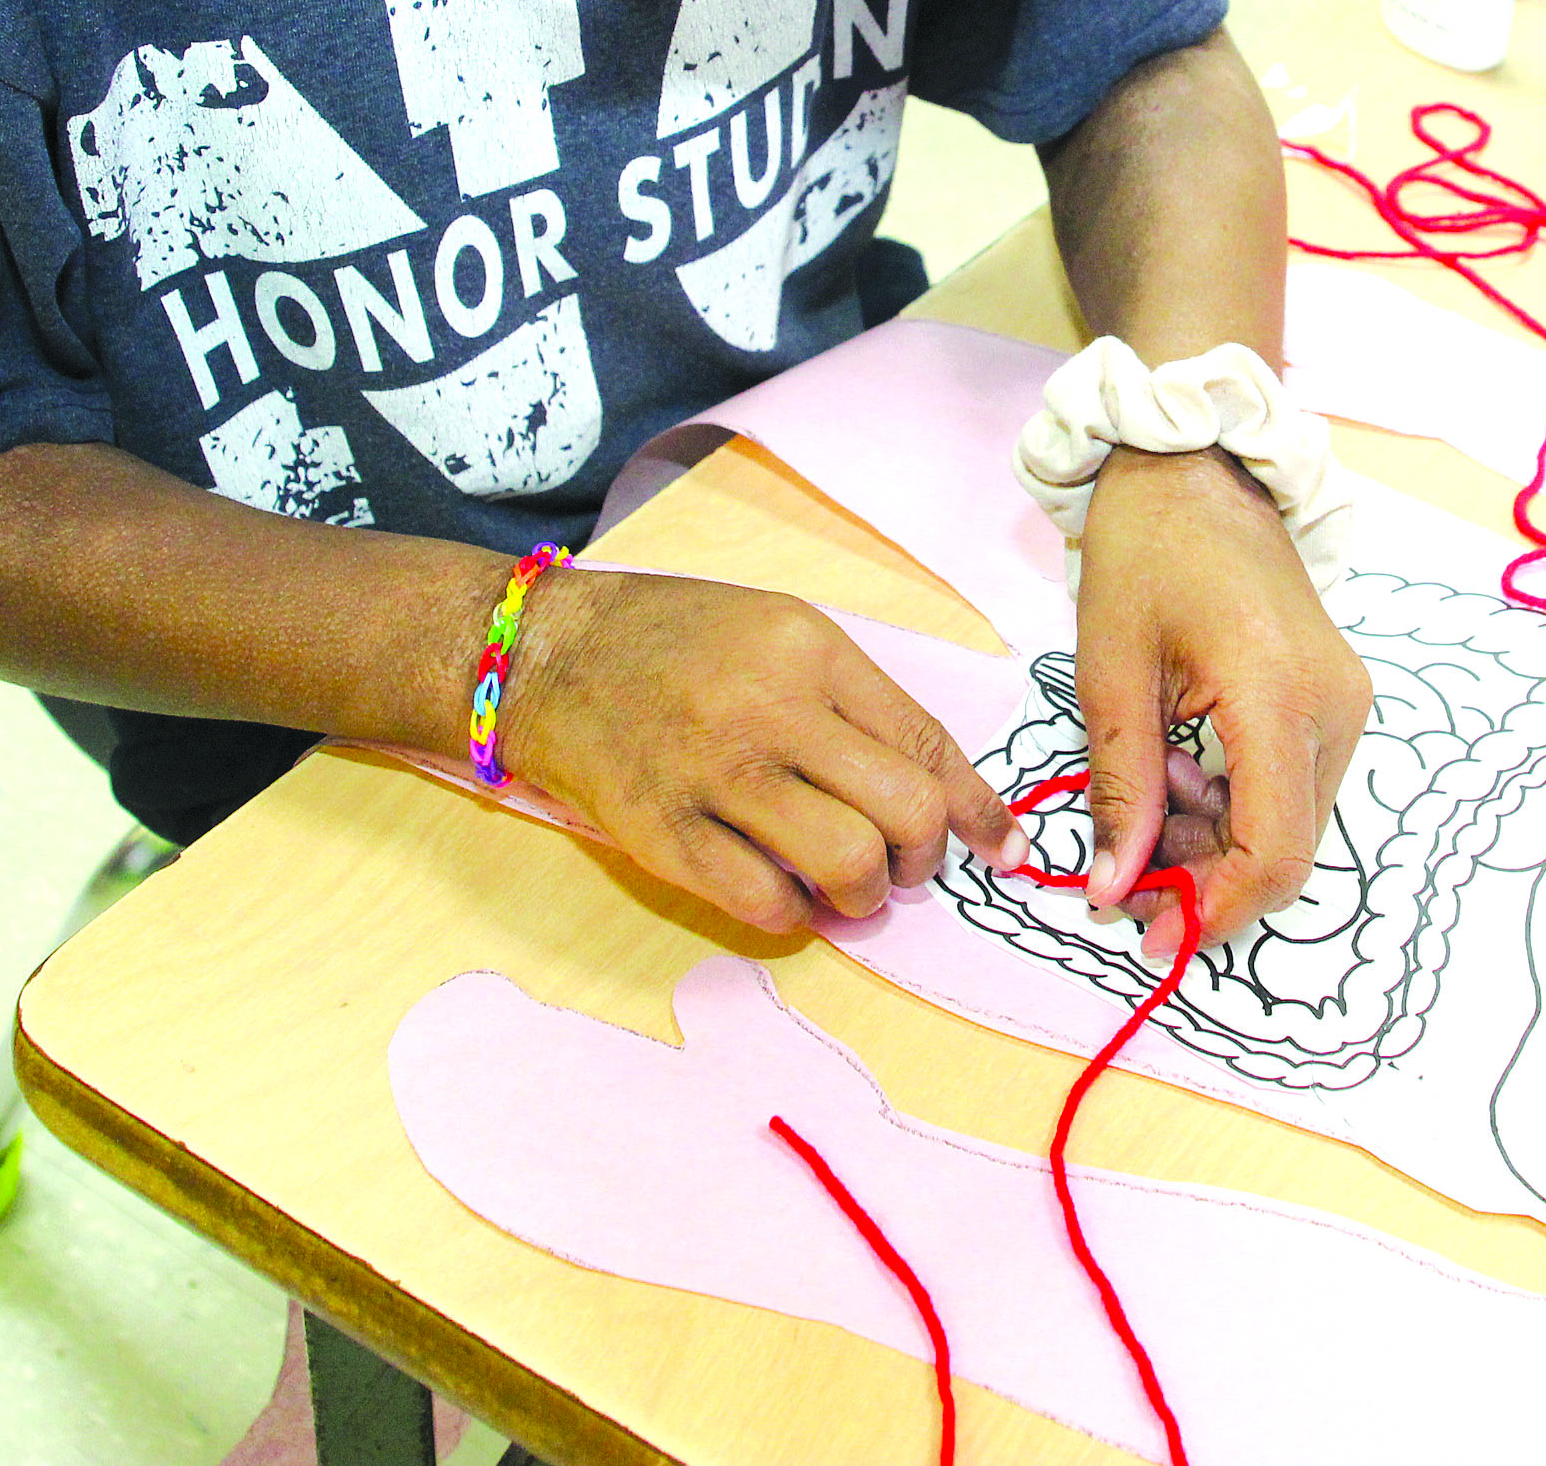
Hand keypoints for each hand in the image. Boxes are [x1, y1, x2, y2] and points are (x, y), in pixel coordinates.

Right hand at [502, 567, 1020, 935]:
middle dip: (923, 858)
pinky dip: (791, 912)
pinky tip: (781, 890)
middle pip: (906, 811)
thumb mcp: (780, 632)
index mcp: (811, 650)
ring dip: (863, 893)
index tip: (1001, 847)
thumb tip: (940, 793)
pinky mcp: (664, 834)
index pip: (928, 744)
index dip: (978, 810)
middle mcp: (770, 709)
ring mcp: (714, 775)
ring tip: (843, 885)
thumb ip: (855, 703)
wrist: (544, 657)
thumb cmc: (675, 642)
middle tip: (900, 864)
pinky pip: (765, 902)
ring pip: (847, 862)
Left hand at [1067, 445, 1374, 953]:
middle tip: (1121, 871)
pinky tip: (1180, 766)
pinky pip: (1293, 785)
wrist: (1195, 470)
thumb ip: (1121, 788)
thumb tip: (1114, 887)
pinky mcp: (1337, 699)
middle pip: (1285, 848)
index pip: (1274, 852)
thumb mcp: (1110, 674)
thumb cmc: (1145, 551)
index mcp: (1279, 695)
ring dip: (1215, 841)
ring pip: (1290, 824)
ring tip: (1144, 794)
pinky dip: (1235, 804)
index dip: (1214, 912)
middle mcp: (1335, 707)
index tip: (1146, 935)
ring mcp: (1346, 702)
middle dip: (1204, 879)